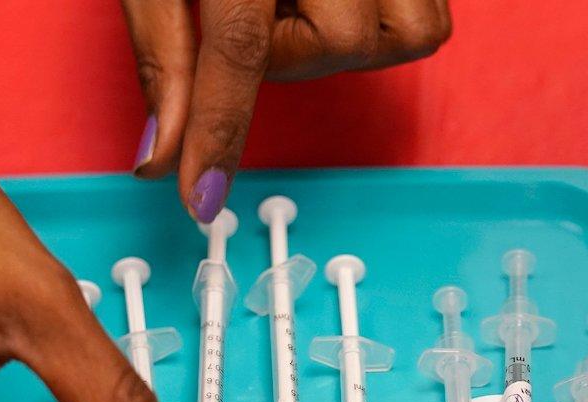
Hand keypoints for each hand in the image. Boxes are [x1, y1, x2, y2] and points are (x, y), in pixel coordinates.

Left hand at [123, 0, 451, 219]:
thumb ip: (163, 52)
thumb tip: (158, 156)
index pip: (237, 46)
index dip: (217, 130)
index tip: (201, 198)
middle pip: (338, 42)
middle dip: (292, 49)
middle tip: (262, 10)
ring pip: (405, 33)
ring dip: (344, 38)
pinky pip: (429, 15)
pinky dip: (386, 21)